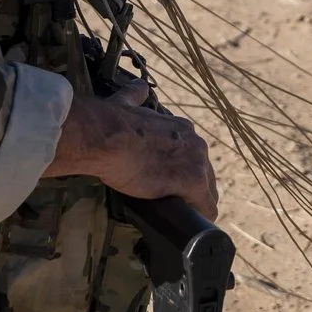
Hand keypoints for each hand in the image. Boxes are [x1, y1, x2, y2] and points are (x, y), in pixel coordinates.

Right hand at [44, 81, 220, 218]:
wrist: (104, 137)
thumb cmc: (110, 124)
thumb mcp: (127, 104)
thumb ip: (135, 98)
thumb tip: (137, 88)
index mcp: (180, 127)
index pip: (191, 154)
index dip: (184, 169)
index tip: (174, 180)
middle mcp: (194, 141)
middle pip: (203, 171)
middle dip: (194, 187)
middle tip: (181, 203)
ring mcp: (195, 161)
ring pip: (207, 188)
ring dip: (198, 202)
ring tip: (189, 215)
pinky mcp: (191, 180)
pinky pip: (205, 204)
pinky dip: (202, 214)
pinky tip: (198, 223)